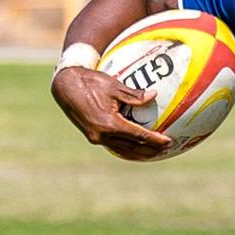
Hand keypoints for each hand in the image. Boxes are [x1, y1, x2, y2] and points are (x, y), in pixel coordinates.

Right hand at [50, 64, 171, 159]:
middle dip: (150, 150)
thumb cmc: (90, 81)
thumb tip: (154, 95)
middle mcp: (102, 135)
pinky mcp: (92, 136)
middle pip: (132, 147)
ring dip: (139, 153)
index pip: (138, 135)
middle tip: (166, 149)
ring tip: (153, 153)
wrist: (65, 86)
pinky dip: (126, 149)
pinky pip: (114, 146)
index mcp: (110, 123)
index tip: (169, 141)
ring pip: (122, 150)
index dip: (155, 140)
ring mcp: (96, 138)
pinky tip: (135, 148)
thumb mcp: (114, 85)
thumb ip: (134, 94)